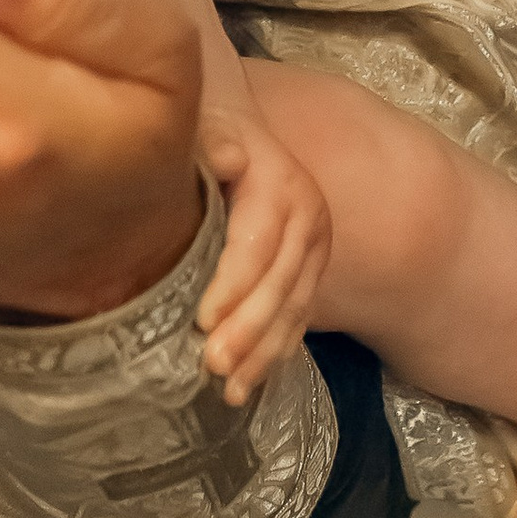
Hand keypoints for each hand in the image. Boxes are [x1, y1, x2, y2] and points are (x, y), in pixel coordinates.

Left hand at [196, 109, 331, 401]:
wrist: (238, 130)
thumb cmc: (210, 134)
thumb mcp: (207, 127)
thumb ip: (212, 142)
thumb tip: (227, 155)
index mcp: (282, 187)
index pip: (258, 246)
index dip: (232, 287)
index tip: (202, 323)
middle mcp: (308, 220)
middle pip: (280, 285)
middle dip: (248, 331)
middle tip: (213, 366)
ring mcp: (315, 249)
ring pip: (294, 309)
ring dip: (263, 353)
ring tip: (231, 390)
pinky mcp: (311, 271)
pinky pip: (299, 316)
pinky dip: (276, 351)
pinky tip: (252, 380)